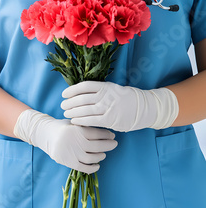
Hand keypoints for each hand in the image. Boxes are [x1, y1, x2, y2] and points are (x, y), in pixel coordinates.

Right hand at [14, 109, 117, 173]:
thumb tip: (107, 133)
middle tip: (114, 144)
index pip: (97, 133)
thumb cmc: (62, 127)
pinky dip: (93, 167)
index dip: (107, 135)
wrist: (44, 134)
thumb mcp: (73, 122)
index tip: (113, 135)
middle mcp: (74, 141)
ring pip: (92, 158)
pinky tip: (97, 165)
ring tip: (103, 154)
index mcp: (76, 130)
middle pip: (97, 146)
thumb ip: (86, 127)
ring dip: (101, 156)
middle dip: (108, 145)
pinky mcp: (67, 161)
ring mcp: (71, 152)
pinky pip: (84, 167)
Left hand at [61, 81, 178, 131]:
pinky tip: (75, 121)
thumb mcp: (112, 89)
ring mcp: (108, 108)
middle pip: (81, 99)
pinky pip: (91, 120)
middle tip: (62, 106)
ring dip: (72, 112)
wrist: (144, 108)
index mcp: (105, 86)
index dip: (71, 90)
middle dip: (69, 103)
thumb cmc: (125, 98)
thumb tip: (79, 93)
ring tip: (66, 114)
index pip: (84, 86)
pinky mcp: (110, 120)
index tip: (64, 94)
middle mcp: (106, 96)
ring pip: (84, 110)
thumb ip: (98, 90)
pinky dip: (81, 121)